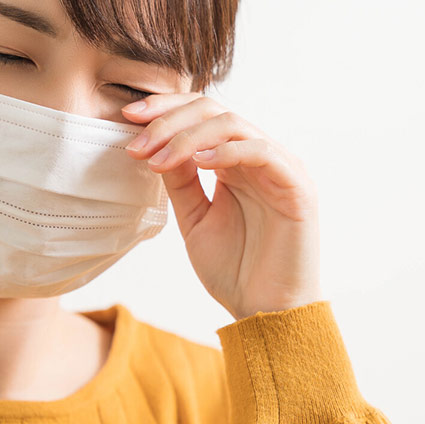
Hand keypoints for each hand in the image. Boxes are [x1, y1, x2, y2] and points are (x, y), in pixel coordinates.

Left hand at [122, 93, 321, 320]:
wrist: (264, 312)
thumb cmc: (236, 270)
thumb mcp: (194, 218)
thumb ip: (180, 181)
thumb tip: (155, 143)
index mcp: (237, 162)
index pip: (202, 115)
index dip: (165, 110)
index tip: (127, 117)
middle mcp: (260, 157)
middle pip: (215, 110)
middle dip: (170, 120)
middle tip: (137, 141)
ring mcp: (281, 168)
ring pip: (234, 124)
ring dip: (188, 136)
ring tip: (158, 158)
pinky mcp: (297, 186)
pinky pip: (262, 151)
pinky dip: (227, 151)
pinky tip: (199, 163)